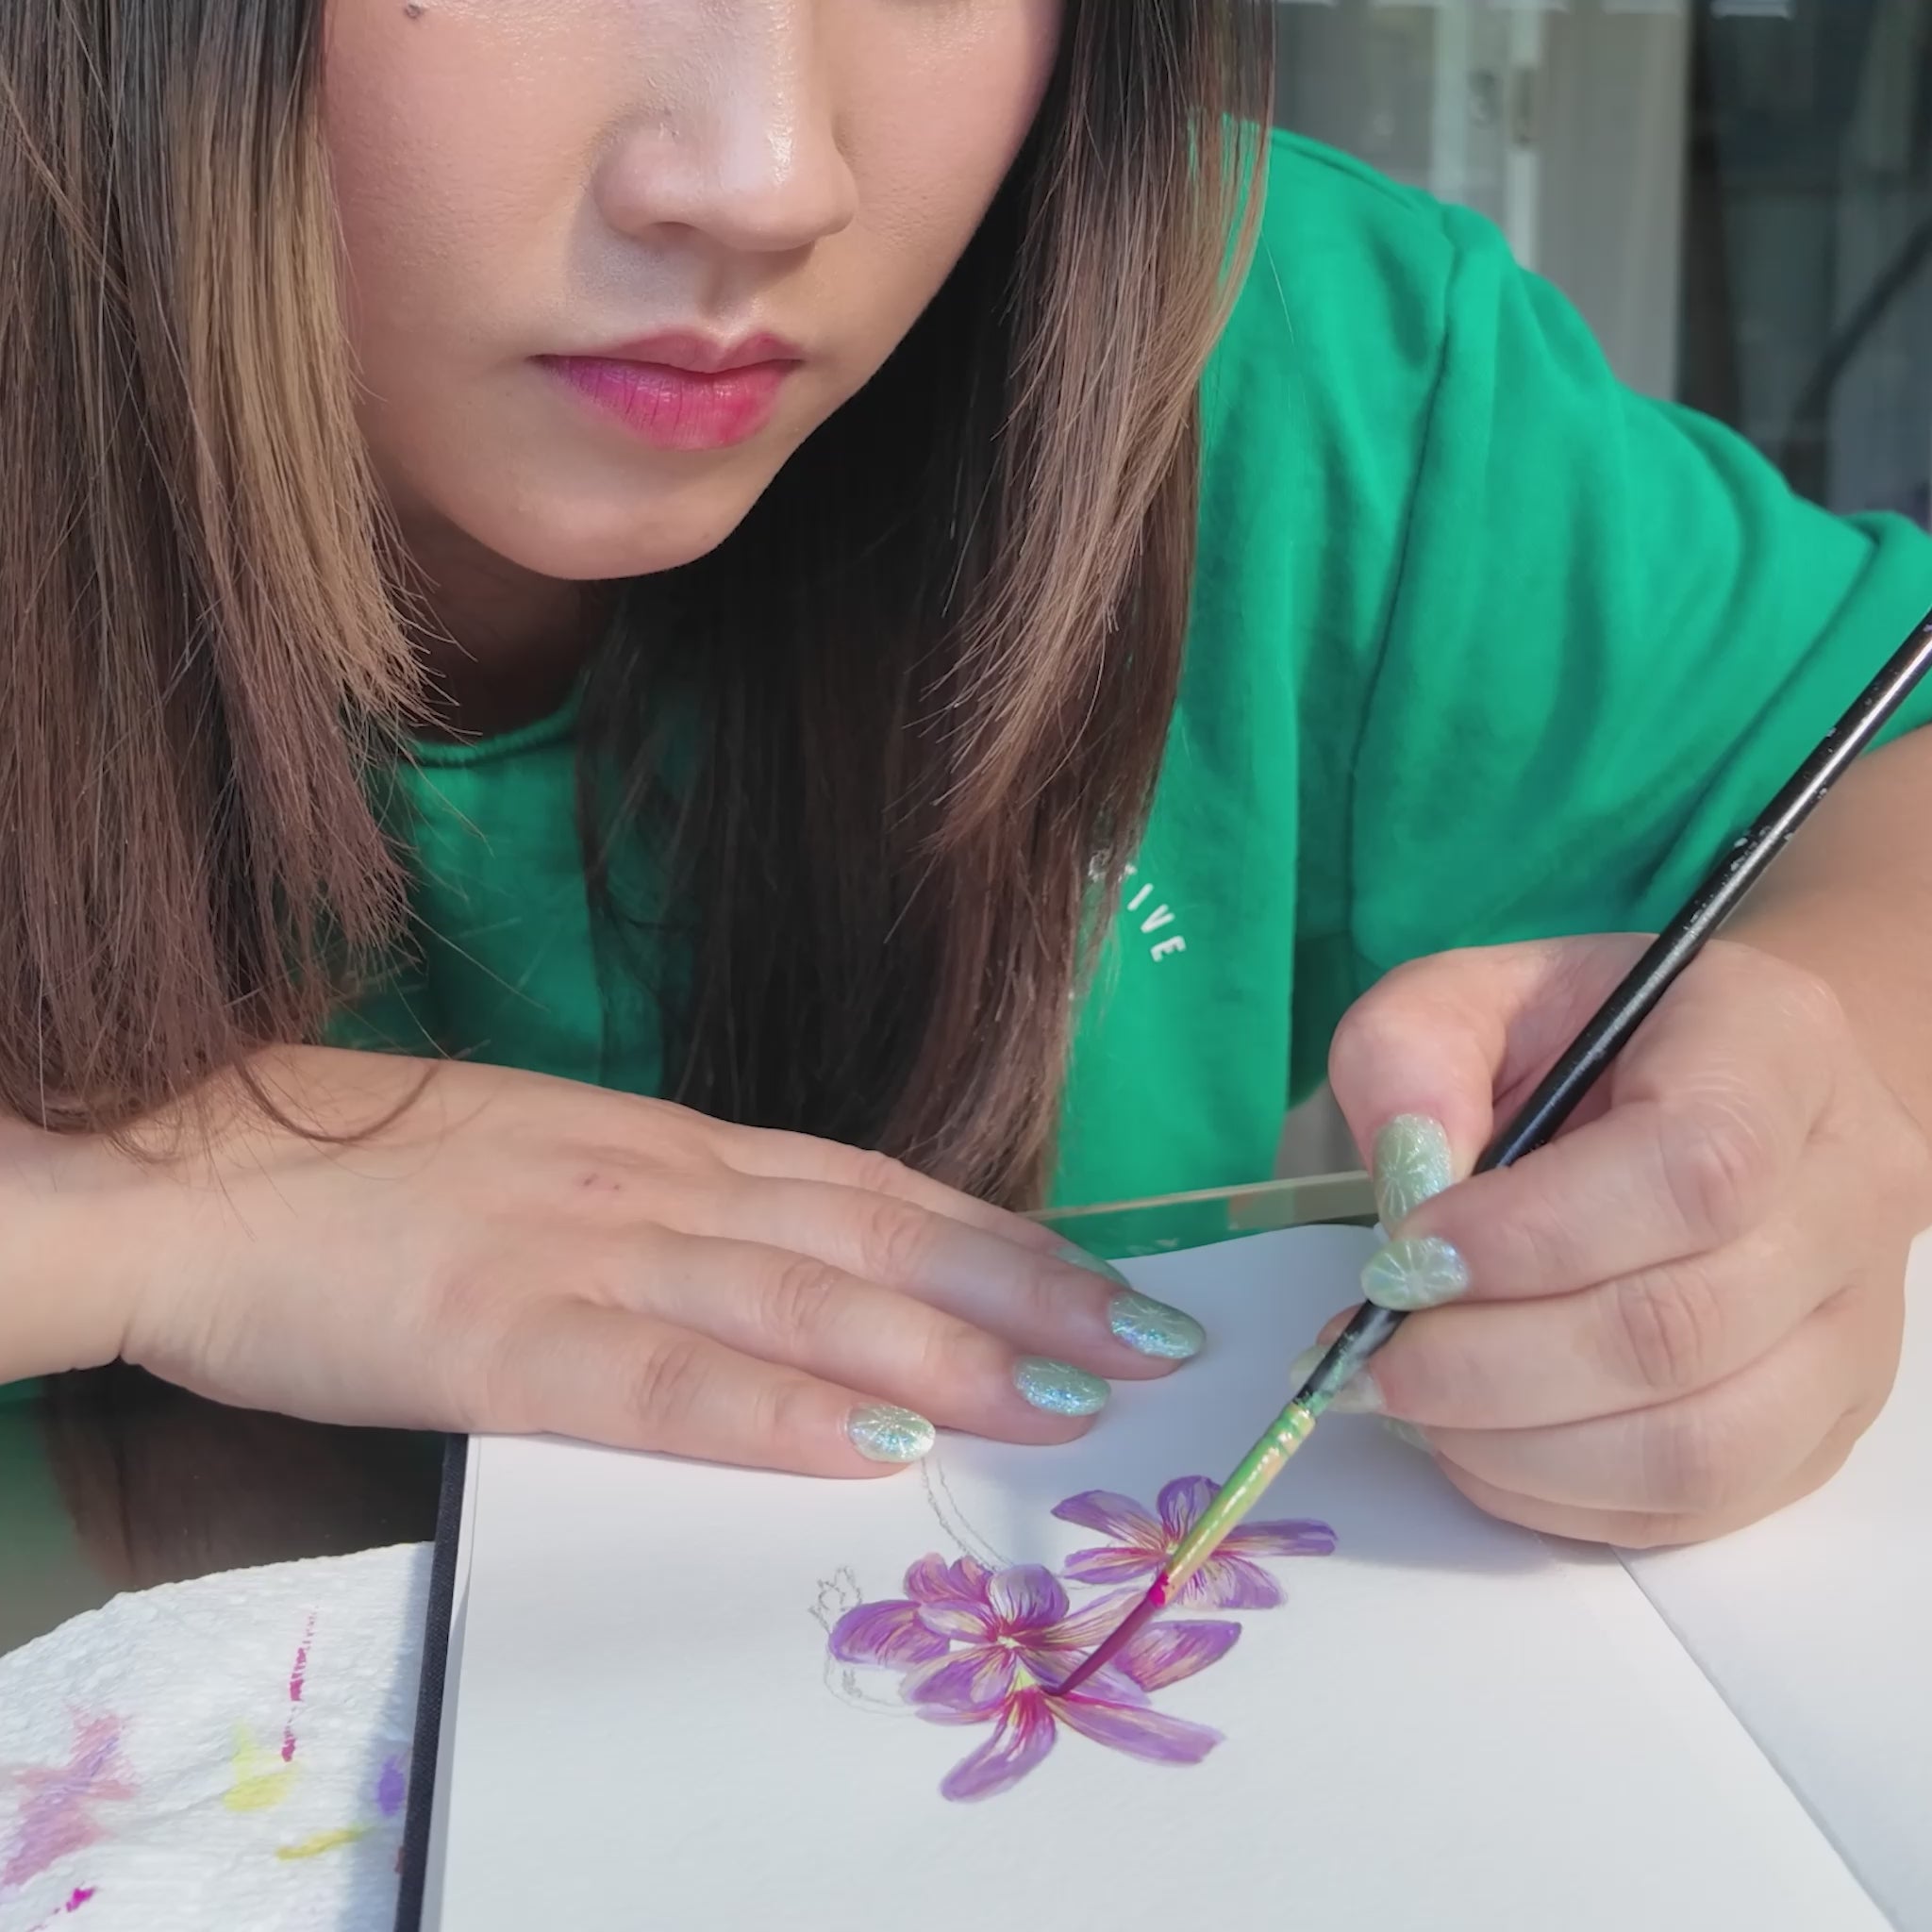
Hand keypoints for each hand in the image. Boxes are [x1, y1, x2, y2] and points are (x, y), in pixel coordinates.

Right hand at [8, 1049, 1205, 1475]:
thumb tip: (800, 1269)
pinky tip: (870, 1447)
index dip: (1002, 1235)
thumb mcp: (556, 1160)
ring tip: (1068, 1394)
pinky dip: (775, 1414)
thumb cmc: (371, 1172)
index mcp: (667, 1146)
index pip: (873, 1188)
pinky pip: (660, 1382)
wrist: (196, 1165)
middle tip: (1150, 1343)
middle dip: (1023, 1291)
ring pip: (799, 1301)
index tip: (1108, 1283)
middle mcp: (655, 1184)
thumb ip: (676, 1210)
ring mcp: (582, 1252)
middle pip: (873, 1237)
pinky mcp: (496, 1335)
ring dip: (945, 1346)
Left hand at [1322, 937, 1931, 1545]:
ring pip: (1699, 1448)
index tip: (1401, 1258)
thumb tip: (1408, 1167)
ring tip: (1409, 1401)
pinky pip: (1694, 1508)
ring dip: (1516, 1447)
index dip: (1530, 1237)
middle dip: (1489, 1364)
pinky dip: (1556, 1497)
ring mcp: (1851, 1326)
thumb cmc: (1589, 1041)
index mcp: (1774, 1050)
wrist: (1713, 1087)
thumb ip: (1412, 1047)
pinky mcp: (1821, 1426)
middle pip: (1682, 1329)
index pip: (1692, 1168)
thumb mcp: (1477, 995)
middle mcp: (1847, 1192)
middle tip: (1374, 1354)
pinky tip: (1472, 1441)